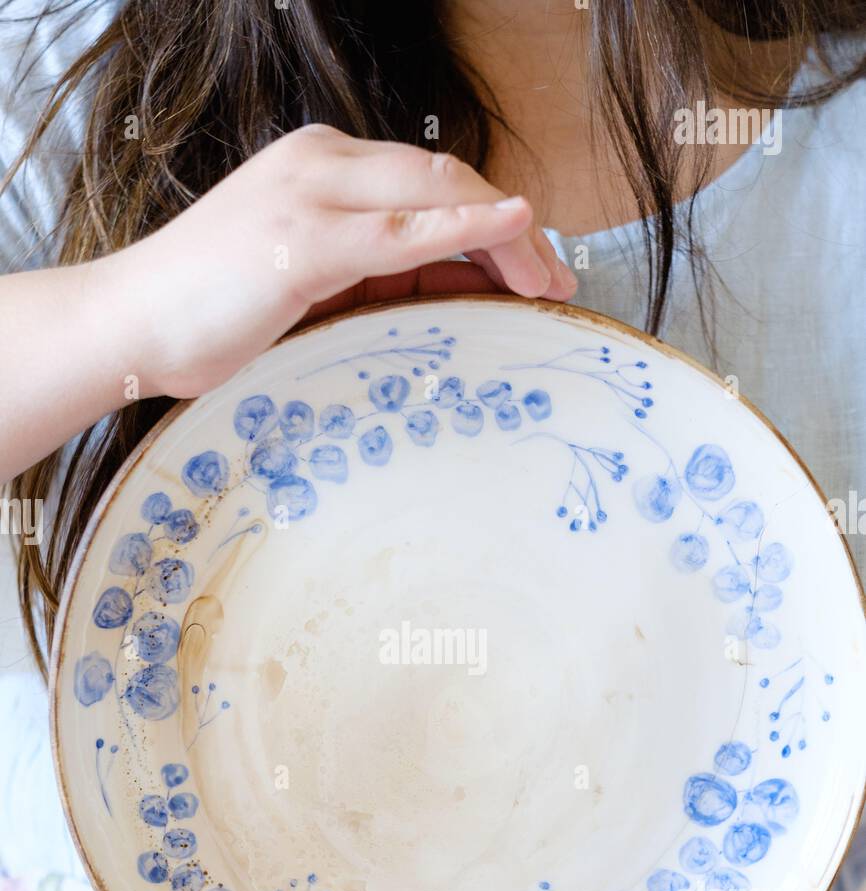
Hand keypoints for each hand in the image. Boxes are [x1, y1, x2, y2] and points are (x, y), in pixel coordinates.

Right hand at [100, 124, 576, 399]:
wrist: (128, 325)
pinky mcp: (304, 242)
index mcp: (319, 170)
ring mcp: (312, 197)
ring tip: (549, 280)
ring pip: (434, 196)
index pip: (425, 181)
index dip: (489, 219)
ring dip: (504, 238)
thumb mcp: (302, 285)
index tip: (531, 266)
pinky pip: (404, 231)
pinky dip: (465, 229)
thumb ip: (364, 274)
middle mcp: (320, 165)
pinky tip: (512, 229)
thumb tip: (439, 288)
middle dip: (512, 230)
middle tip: (557, 281)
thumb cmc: (206, 314)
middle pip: (443, 179)